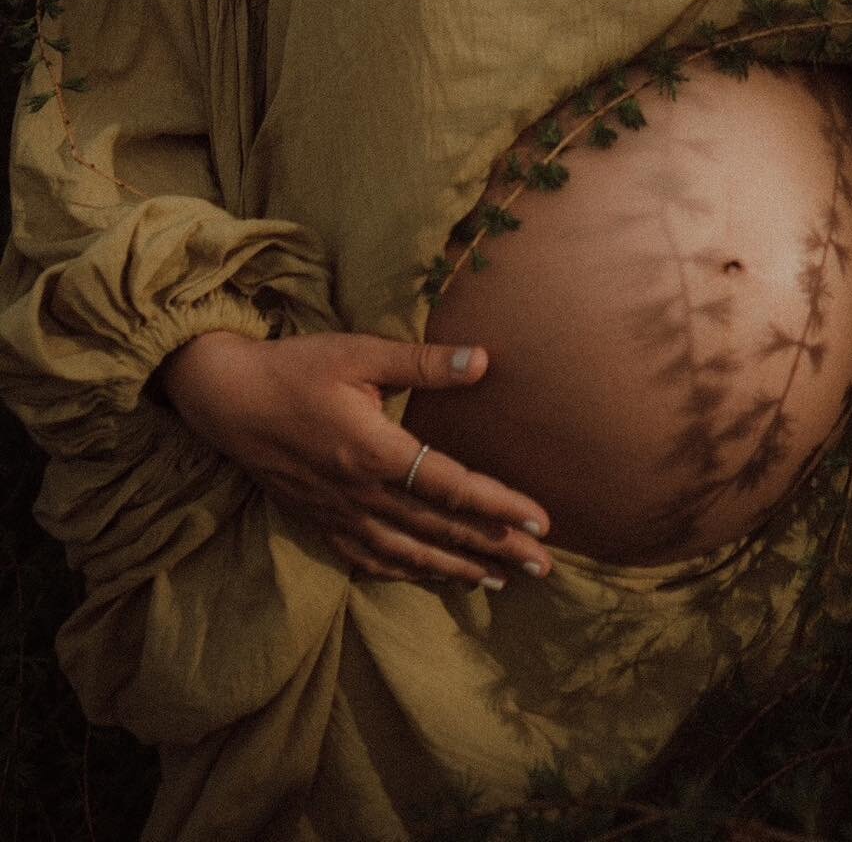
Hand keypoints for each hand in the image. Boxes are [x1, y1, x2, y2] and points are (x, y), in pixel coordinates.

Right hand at [157, 330, 551, 586]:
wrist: (225, 398)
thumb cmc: (296, 367)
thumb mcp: (360, 354)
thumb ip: (423, 363)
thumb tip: (483, 360)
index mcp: (375, 453)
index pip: (453, 488)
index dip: (501, 506)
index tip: (543, 522)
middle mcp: (361, 494)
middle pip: (440, 529)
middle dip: (495, 548)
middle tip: (543, 566)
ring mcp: (338, 514)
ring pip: (409, 553)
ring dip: (457, 568)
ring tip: (500, 580)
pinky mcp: (320, 520)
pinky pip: (371, 559)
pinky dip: (407, 571)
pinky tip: (432, 576)